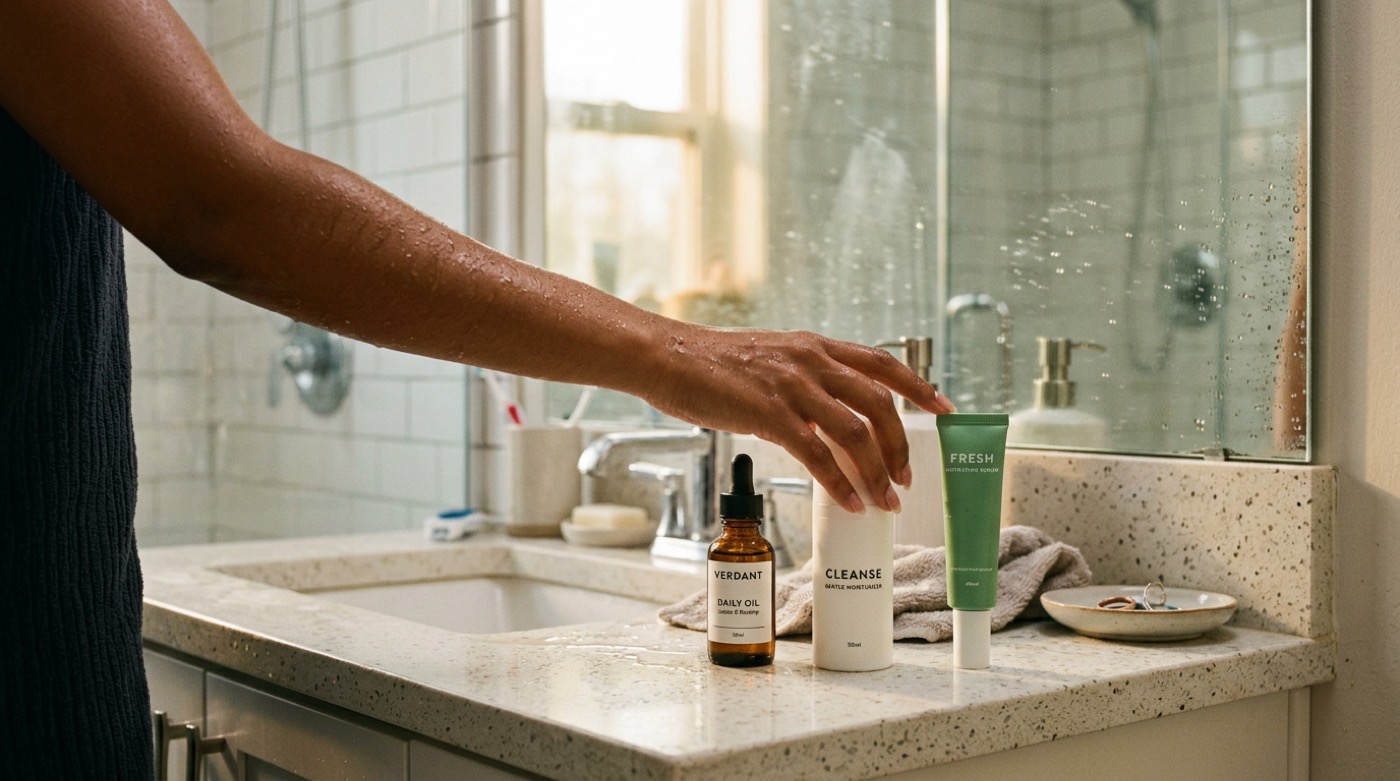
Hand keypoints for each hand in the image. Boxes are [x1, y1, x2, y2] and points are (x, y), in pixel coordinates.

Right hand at [635, 324, 953, 513]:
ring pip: (856, 433)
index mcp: (816, 347)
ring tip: (885, 501)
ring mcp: (793, 387)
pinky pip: (817, 455)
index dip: (919, 388)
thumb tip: (822, 420)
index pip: (883, 363)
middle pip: (879, 405)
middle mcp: (812, 362)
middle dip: (901, 446)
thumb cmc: (713, 364)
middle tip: (907, 477)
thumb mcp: (772, 360)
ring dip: (878, 472)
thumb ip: (803, 382)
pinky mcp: (769, 414)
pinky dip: (839, 483)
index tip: (945, 409)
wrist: (669, 356)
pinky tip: (849, 503)